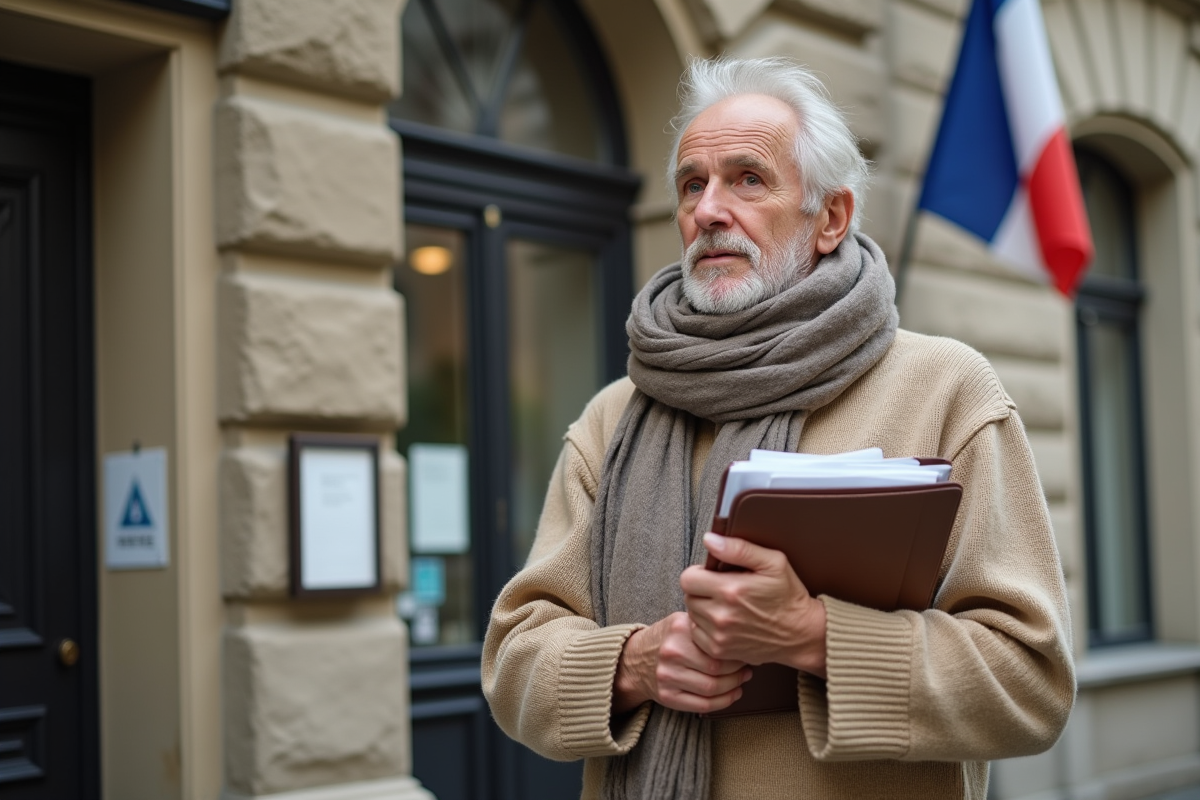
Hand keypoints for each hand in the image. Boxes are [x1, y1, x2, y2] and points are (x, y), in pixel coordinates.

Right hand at [613, 611, 751, 714]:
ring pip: (712, 688)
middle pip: (717, 668)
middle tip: (748, 668)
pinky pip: (703, 705)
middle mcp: (672, 653)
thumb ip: (705, 626)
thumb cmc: (666, 639)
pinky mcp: (667, 697)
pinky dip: (724, 702)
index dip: (737, 652)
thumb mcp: (681, 621)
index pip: (718, 644)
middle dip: (739, 671)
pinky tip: (733, 694)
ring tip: (742, 680)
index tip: (746, 652)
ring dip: (734, 687)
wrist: (635, 660)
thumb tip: (742, 636)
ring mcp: (668, 677)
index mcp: (679, 629)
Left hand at [681, 533, 826, 677]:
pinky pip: (696, 634)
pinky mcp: (720, 651)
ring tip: (724, 605)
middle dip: (701, 590)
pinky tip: (723, 622)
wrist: (801, 633)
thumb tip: (710, 540)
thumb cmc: (788, 596)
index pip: (688, 578)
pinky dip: (705, 628)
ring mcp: (719, 636)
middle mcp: (721, 615)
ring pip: (692, 614)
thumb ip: (739, 548)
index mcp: (731, 590)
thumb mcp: (772, 562)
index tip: (713, 575)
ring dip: (702, 608)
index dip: (699, 573)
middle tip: (721, 589)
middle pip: (688, 596)